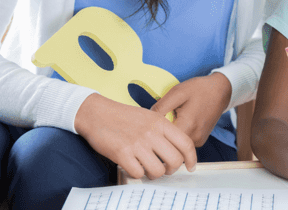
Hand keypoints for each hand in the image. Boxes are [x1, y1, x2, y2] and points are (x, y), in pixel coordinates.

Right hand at [75, 94, 196, 179]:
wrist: (96, 113)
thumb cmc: (123, 116)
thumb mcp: (149, 116)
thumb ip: (163, 131)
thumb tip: (176, 150)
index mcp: (161, 122)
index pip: (185, 143)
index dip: (191, 159)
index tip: (190, 167)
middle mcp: (152, 133)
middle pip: (175, 161)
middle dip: (171, 170)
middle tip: (164, 168)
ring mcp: (137, 143)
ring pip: (158, 170)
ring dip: (153, 174)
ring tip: (146, 168)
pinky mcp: (122, 153)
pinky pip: (138, 173)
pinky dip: (136, 173)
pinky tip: (132, 166)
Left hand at [151, 73, 231, 146]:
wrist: (221, 90)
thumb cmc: (199, 89)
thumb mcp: (177, 92)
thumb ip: (160, 107)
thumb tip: (146, 120)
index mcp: (187, 126)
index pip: (162, 141)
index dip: (152, 134)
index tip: (148, 126)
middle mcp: (194, 138)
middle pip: (169, 145)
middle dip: (160, 136)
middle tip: (156, 122)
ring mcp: (198, 141)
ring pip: (176, 145)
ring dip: (169, 136)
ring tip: (169, 120)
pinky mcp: (200, 141)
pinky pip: (183, 142)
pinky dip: (178, 135)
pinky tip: (178, 122)